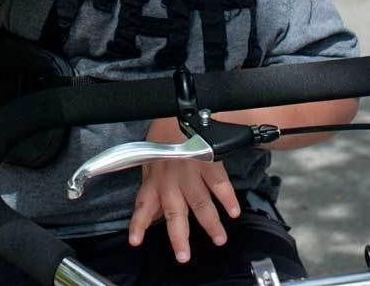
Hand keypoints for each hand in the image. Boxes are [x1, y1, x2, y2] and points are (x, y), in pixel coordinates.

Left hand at [127, 118, 239, 262]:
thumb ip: (151, 187)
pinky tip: (234, 212)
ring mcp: (190, 172)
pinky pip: (220, 184)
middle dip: (179, 237)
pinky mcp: (209, 162)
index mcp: (153, 179)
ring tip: (219, 240)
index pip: (142, 205)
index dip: (139, 224)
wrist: (181, 112)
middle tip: (183, 256)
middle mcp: (171, 180)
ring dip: (211, 224)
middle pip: (175, 213)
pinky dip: (228, 199)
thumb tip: (149, 215)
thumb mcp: (149, 159)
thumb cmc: (163, 136)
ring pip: (200, 204)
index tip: (135, 242)